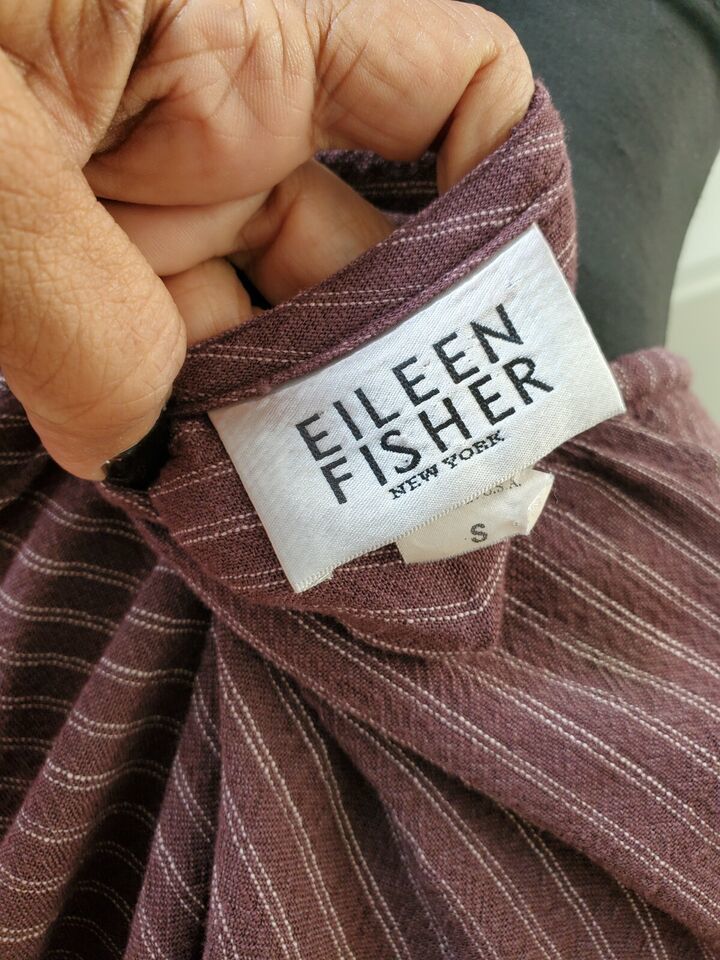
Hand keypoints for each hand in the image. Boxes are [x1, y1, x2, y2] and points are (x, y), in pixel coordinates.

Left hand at [0, 0, 531, 478]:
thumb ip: (75, 308)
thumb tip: (141, 452)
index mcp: (249, 26)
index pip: (458, 93)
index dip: (510, 201)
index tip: (500, 334)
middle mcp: (218, 109)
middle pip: (368, 254)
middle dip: (391, 372)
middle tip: (406, 493)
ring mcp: (149, 188)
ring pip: (268, 323)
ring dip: (282, 424)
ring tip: (301, 524)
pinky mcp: (80, 251)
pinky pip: (170, 352)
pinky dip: (184, 426)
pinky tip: (197, 495)